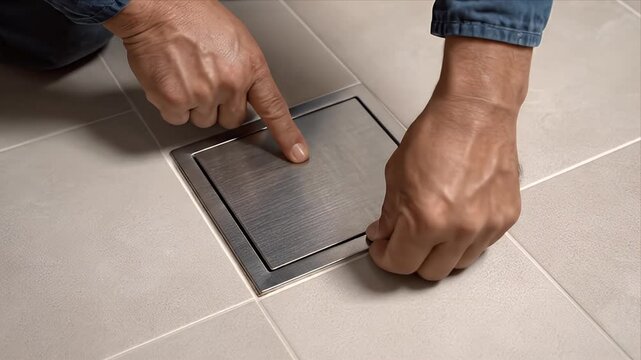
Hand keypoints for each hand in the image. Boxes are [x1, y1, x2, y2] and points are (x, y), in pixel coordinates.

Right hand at [104, 0, 308, 162]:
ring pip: (203, 120)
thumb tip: (244, 92)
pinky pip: (178, 118)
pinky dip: (172, 104)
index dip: (286, 134)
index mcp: (250, 67)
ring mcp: (203, 95)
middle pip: (232, 119)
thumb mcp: (235, 40)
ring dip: (195, 105)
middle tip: (206, 79)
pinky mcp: (176, 102)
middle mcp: (230, 84)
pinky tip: (172, 79)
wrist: (158, 8)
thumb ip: (244, 70)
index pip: (274, 108)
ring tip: (186, 73)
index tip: (297, 153)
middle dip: (221, 106)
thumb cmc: (193, 16)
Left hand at [366, 37, 531, 279]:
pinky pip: (481, 246)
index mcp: (426, 220)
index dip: (385, 257)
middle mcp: (459, 230)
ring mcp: (486, 226)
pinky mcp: (505, 219)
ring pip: (458, 265)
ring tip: (431, 231)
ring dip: (439, 254)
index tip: (382, 248)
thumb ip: (390, 213)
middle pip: (430, 272)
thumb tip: (384, 234)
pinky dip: (465, 241)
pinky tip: (455, 220)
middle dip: (410, 259)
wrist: (476, 113)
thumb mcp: (396, 175)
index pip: (400, 263)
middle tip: (403, 241)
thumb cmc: (437, 134)